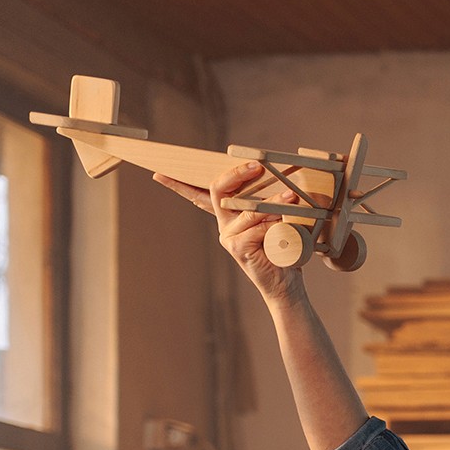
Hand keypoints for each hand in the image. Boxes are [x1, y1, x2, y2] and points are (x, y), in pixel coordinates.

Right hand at [150, 160, 306, 302]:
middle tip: (257, 165)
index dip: (178, 184)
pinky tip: (284, 228)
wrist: (285, 283)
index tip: (159, 174)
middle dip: (237, 174)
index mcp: (229, 216)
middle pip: (218, 190)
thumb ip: (270, 206)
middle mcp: (224, 224)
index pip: (200, 195)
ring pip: (247, 210)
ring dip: (272, 202)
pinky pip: (256, 228)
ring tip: (291, 197)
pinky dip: (273, 226)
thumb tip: (283, 185)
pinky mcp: (237, 247)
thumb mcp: (276, 223)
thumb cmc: (282, 251)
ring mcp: (228, 236)